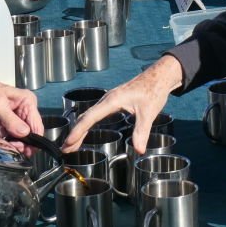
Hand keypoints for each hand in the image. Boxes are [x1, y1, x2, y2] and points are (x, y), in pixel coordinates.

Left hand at [0, 74, 41, 139]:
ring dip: (4, 134)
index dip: (33, 140)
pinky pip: (5, 134)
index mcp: (27, 102)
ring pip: (15, 135)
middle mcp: (23, 110)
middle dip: (16, 139)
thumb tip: (24, 133)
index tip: (25, 149)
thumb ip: (10, 120)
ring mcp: (14, 117)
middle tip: (9, 143)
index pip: (37, 125)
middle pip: (27, 133)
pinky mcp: (5, 121)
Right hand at [61, 55, 183, 154]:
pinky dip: (87, 124)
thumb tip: (139, 150)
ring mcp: (110, 99)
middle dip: (75, 133)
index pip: (90, 117)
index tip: (68, 142)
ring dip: (80, 130)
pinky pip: (95, 114)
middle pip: (86, 117)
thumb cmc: (153, 90)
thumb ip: (142, 132)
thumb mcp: (149, 113)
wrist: (159, 76)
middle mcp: (108, 99)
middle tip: (65, 149)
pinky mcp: (114, 101)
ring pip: (89, 115)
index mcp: (112, 100)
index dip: (78, 131)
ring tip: (72, 144)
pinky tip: (86, 132)